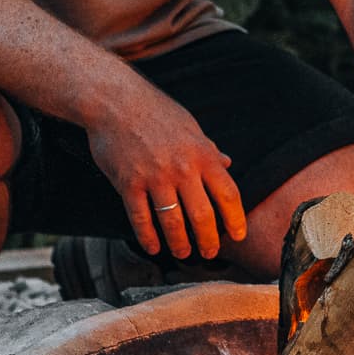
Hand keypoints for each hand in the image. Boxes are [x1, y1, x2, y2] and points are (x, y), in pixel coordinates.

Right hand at [84, 78, 245, 258]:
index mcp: (202, 154)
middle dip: (208, 240)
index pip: (227, 194)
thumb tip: (228, 164)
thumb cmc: (156, 112)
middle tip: (210, 252)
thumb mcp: (190, 127)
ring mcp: (154, 177)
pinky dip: (148, 237)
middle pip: (202, 215)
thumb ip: (209, 149)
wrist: (115, 100)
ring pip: (172, 222)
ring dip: (180, 243)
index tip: (238, 235)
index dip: (236, 219)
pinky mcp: (128, 183)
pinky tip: (153, 247)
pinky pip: (140, 218)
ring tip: (183, 253)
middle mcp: (182, 168)